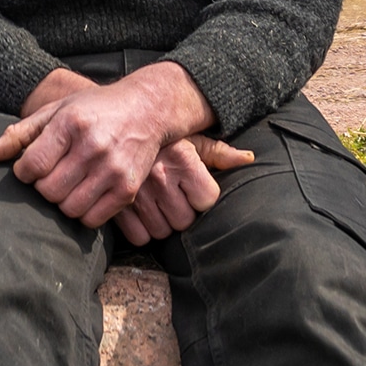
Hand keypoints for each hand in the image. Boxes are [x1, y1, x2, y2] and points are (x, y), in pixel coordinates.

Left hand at [0, 62, 216, 228]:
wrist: (147, 108)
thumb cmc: (94, 109)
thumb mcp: (56, 110)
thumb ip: (20, 133)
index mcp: (71, 123)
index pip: (31, 165)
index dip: (24, 171)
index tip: (30, 166)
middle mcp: (93, 147)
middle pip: (48, 191)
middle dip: (42, 187)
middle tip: (50, 175)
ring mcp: (113, 170)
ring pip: (69, 208)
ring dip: (61, 202)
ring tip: (67, 184)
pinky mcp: (128, 189)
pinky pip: (92, 220)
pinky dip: (82, 213)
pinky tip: (84, 194)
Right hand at [111, 135, 255, 243]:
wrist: (115, 128)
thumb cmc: (160, 138)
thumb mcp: (189, 138)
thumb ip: (218, 152)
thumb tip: (249, 158)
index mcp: (182, 159)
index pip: (207, 200)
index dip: (201, 195)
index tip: (190, 185)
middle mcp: (160, 175)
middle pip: (184, 220)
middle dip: (180, 211)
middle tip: (170, 196)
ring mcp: (136, 192)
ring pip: (162, 231)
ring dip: (161, 222)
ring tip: (155, 203)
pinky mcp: (116, 205)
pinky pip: (139, 237)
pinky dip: (141, 231)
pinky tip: (140, 213)